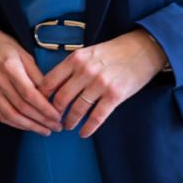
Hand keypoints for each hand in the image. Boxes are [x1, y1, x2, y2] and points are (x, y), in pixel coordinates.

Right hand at [0, 27, 61, 133]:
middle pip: (22, 108)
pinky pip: (1, 115)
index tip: (57, 116)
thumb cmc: (5, 47)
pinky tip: (28, 126)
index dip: (45, 109)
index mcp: (9, 67)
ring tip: (45, 130)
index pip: (30, 95)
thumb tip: (51, 96)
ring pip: (11, 116)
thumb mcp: (26, 55)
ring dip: (30, 126)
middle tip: (56, 126)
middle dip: (41, 120)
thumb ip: (38, 76)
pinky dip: (16, 124)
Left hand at [38, 29, 167, 138]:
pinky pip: (97, 116)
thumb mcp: (87, 53)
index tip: (40, 105)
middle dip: (54, 113)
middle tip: (53, 119)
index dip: (42, 97)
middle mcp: (85, 71)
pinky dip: (88, 127)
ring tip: (67, 126)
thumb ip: (71, 67)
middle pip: (61, 98)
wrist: (143, 49)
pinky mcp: (115, 95)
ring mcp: (101, 84)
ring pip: (77, 109)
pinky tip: (83, 133)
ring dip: (70, 121)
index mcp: (75, 59)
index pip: (49, 81)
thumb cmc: (112, 52)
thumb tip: (52, 86)